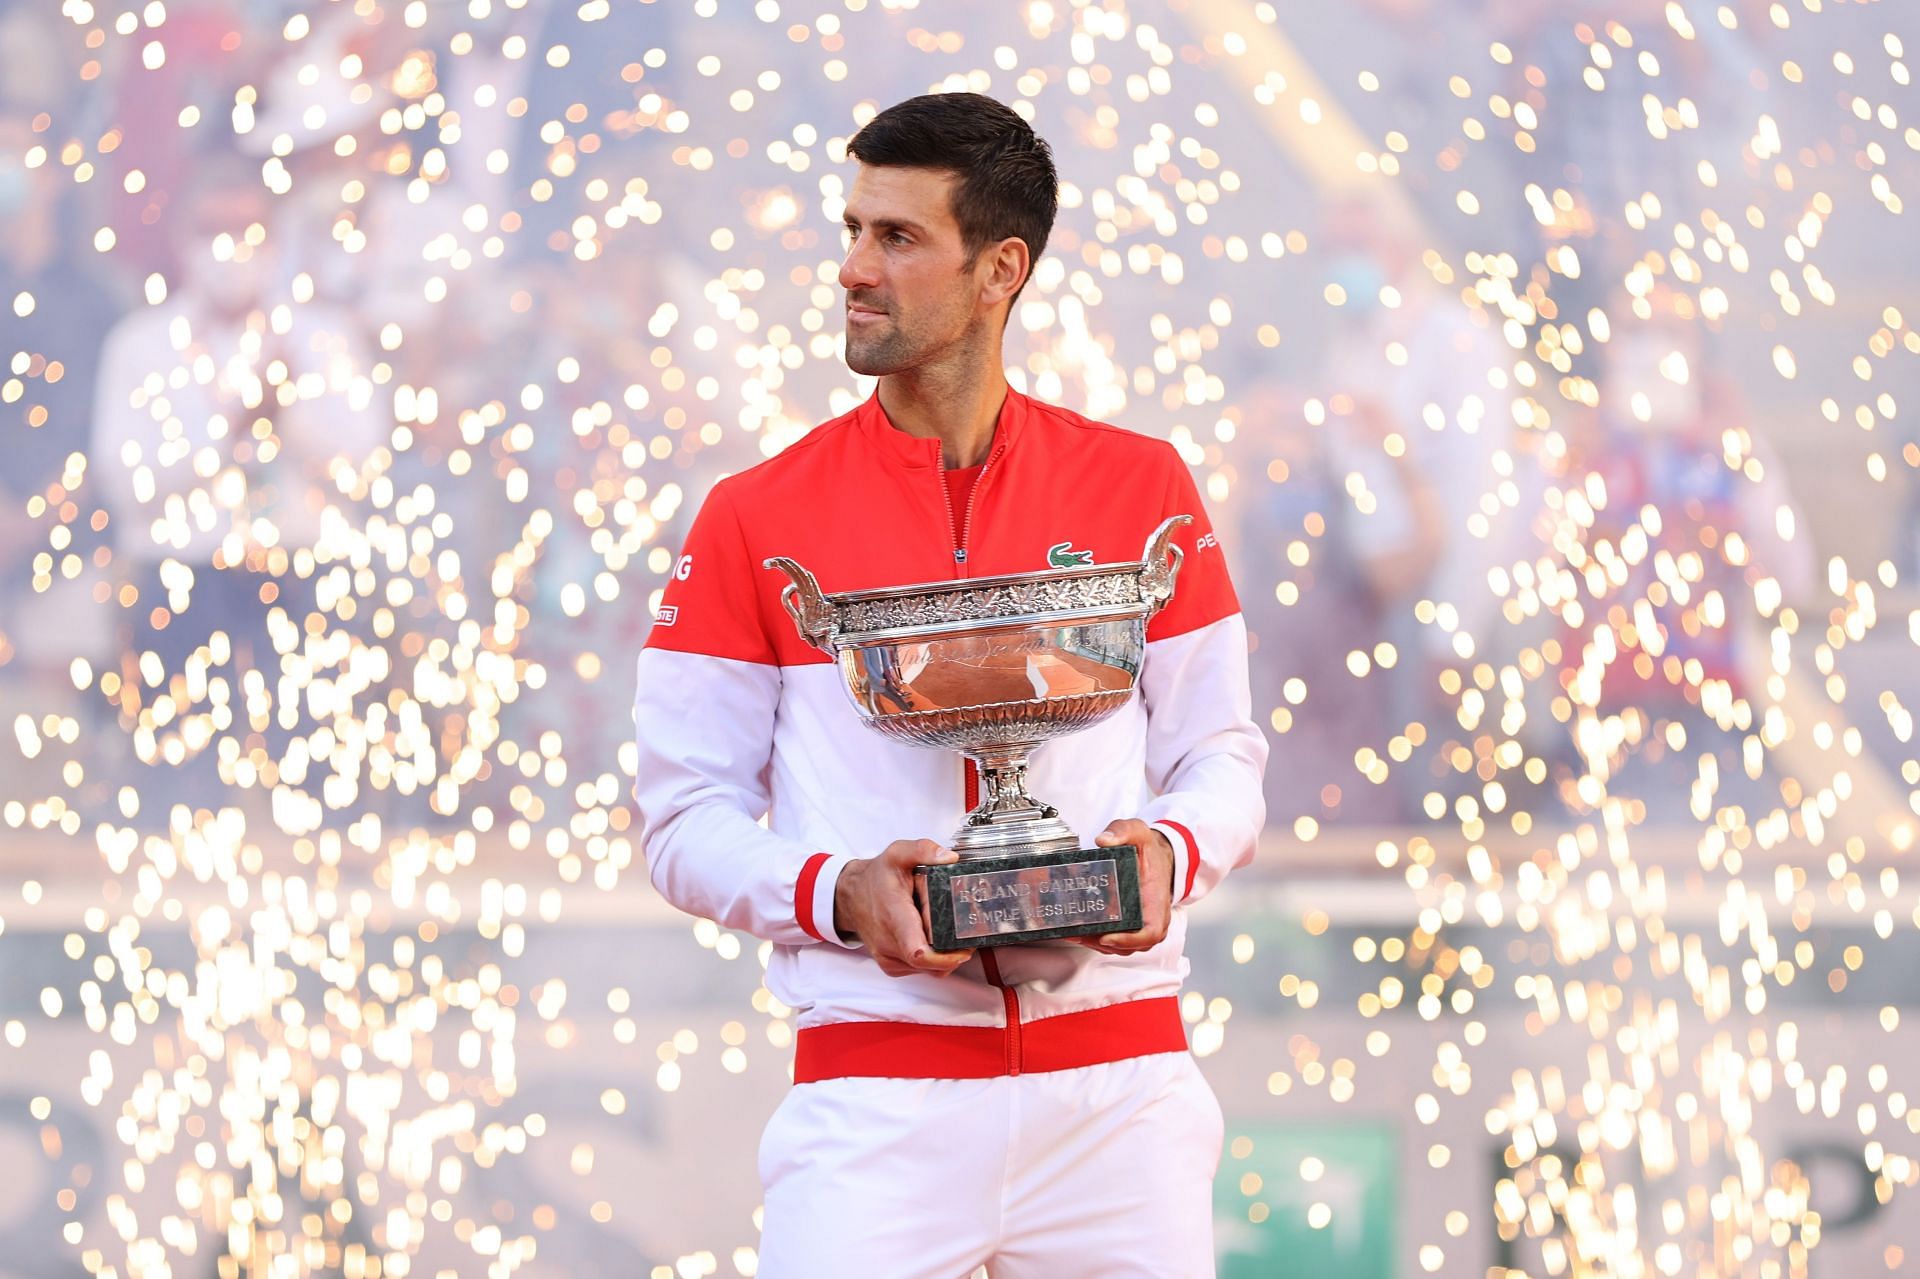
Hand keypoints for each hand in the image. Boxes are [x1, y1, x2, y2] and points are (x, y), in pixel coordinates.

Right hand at [833, 839, 972, 977]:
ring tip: (944, 930)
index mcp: (894, 916)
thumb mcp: (898, 854)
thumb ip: (924, 850)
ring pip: (929, 969)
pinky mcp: (891, 966)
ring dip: (943, 955)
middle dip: (953, 951)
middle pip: (931, 962)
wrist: (851, 896)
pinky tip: (932, 939)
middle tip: (963, 932)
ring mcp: (889, 958)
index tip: (963, 948)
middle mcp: (889, 943)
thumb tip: (950, 858)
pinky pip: (922, 970)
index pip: (918, 952)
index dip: (945, 957)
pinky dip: (933, 959)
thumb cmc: (876, 877)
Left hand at [1078, 820, 1175, 954]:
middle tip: (1076, 932)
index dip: (1129, 940)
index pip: (1150, 933)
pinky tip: (1077, 929)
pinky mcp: (1128, 925)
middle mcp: (1151, 919)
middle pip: (1129, 945)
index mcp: (1157, 902)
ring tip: (1071, 932)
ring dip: (1095, 943)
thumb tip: (1103, 840)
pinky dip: (1096, 938)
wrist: (1156, 856)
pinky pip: (1114, 939)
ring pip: (1119, 945)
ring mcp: (1140, 925)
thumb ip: (1122, 830)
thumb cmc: (1149, 850)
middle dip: (1101, 942)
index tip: (1107, 937)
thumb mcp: (1138, 832)